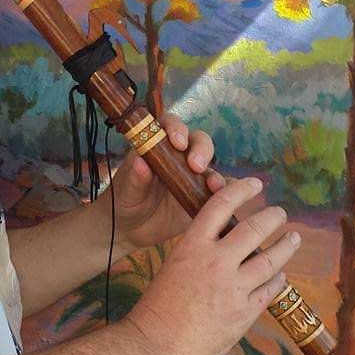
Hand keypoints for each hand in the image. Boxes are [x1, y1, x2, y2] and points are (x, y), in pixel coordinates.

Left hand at [101, 113, 224, 255]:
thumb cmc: (125, 201)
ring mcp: (193, 175)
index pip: (170, 125)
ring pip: (212, 166)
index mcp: (157, 145)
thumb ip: (134, 177)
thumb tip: (140, 163)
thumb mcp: (126, 190)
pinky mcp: (202, 196)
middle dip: (201, 149)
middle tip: (196, 165)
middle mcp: (179, 156)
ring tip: (213, 186)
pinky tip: (230, 199)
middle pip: (198, 141)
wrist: (130, 229)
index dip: (177, 129)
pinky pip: (220, 191)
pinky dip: (228, 192)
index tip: (177, 142)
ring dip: (216, 173)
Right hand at [121, 177, 299, 354]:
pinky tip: (280, 275)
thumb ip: (200, 250)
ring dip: (285, 246)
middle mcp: (215, 262)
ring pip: (271, 259)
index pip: (220, 204)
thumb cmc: (159, 305)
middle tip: (280, 212)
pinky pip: (270, 290)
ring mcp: (233, 288)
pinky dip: (277, 279)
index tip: (255, 183)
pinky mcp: (244, 313)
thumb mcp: (175, 264)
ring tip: (293, 238)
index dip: (241, 189)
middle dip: (272, 216)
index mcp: (192, 245)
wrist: (155, 344)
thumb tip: (225, 241)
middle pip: (254, 228)